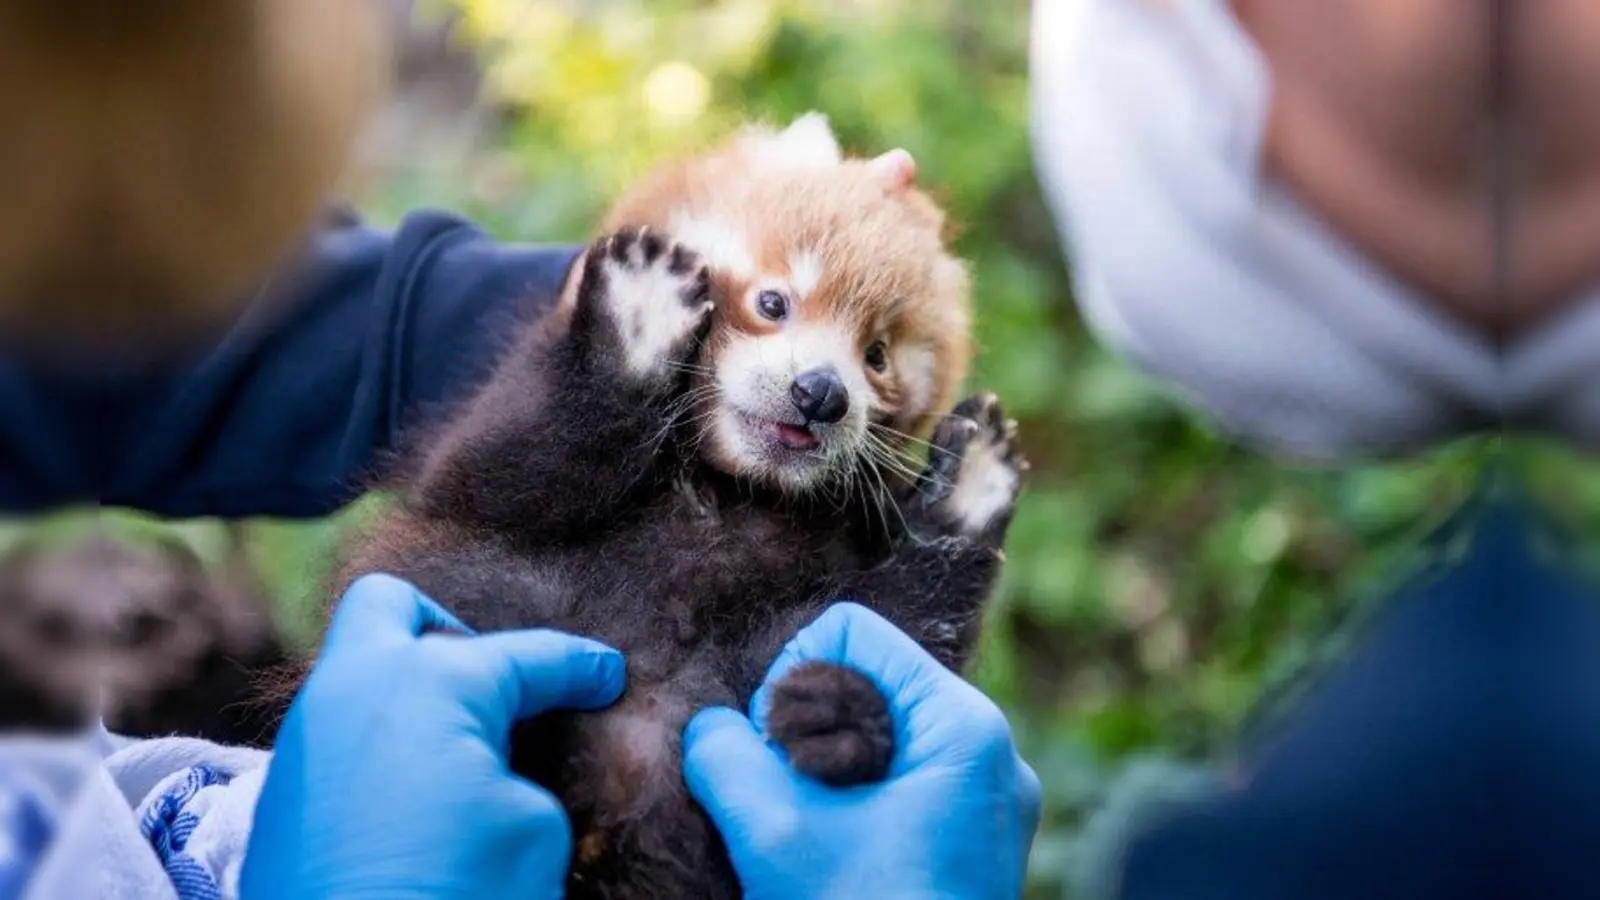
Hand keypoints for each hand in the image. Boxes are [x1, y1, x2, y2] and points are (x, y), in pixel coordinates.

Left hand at [240, 574, 624, 899]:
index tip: (608, 676)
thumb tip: (498, 766)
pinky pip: (337, 735)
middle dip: (446, 626)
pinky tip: (418, 793)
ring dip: (408, 692)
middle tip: (493, 684)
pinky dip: (381, 744)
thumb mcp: (532, 825)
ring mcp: (307, 738)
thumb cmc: (457, 894)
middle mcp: (356, 687)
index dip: (581, 667)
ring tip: (460, 744)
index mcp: (431, 680)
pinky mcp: (281, 794)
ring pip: (355, 673)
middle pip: (393, 605)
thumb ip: (522, 767)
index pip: (531, 657)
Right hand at [682, 603, 1041, 898]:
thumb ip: (724, 754)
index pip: (850, 633)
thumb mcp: (773, 832)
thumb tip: (710, 726)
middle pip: (867, 681)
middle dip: (804, 730)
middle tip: (779, 798)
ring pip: (881, 736)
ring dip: (823, 771)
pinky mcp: (975, 842)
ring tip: (801, 831)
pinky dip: (853, 802)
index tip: (770, 755)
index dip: (788, 680)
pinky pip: (902, 783)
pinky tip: (827, 851)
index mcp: (963, 727)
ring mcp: (989, 802)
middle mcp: (991, 753)